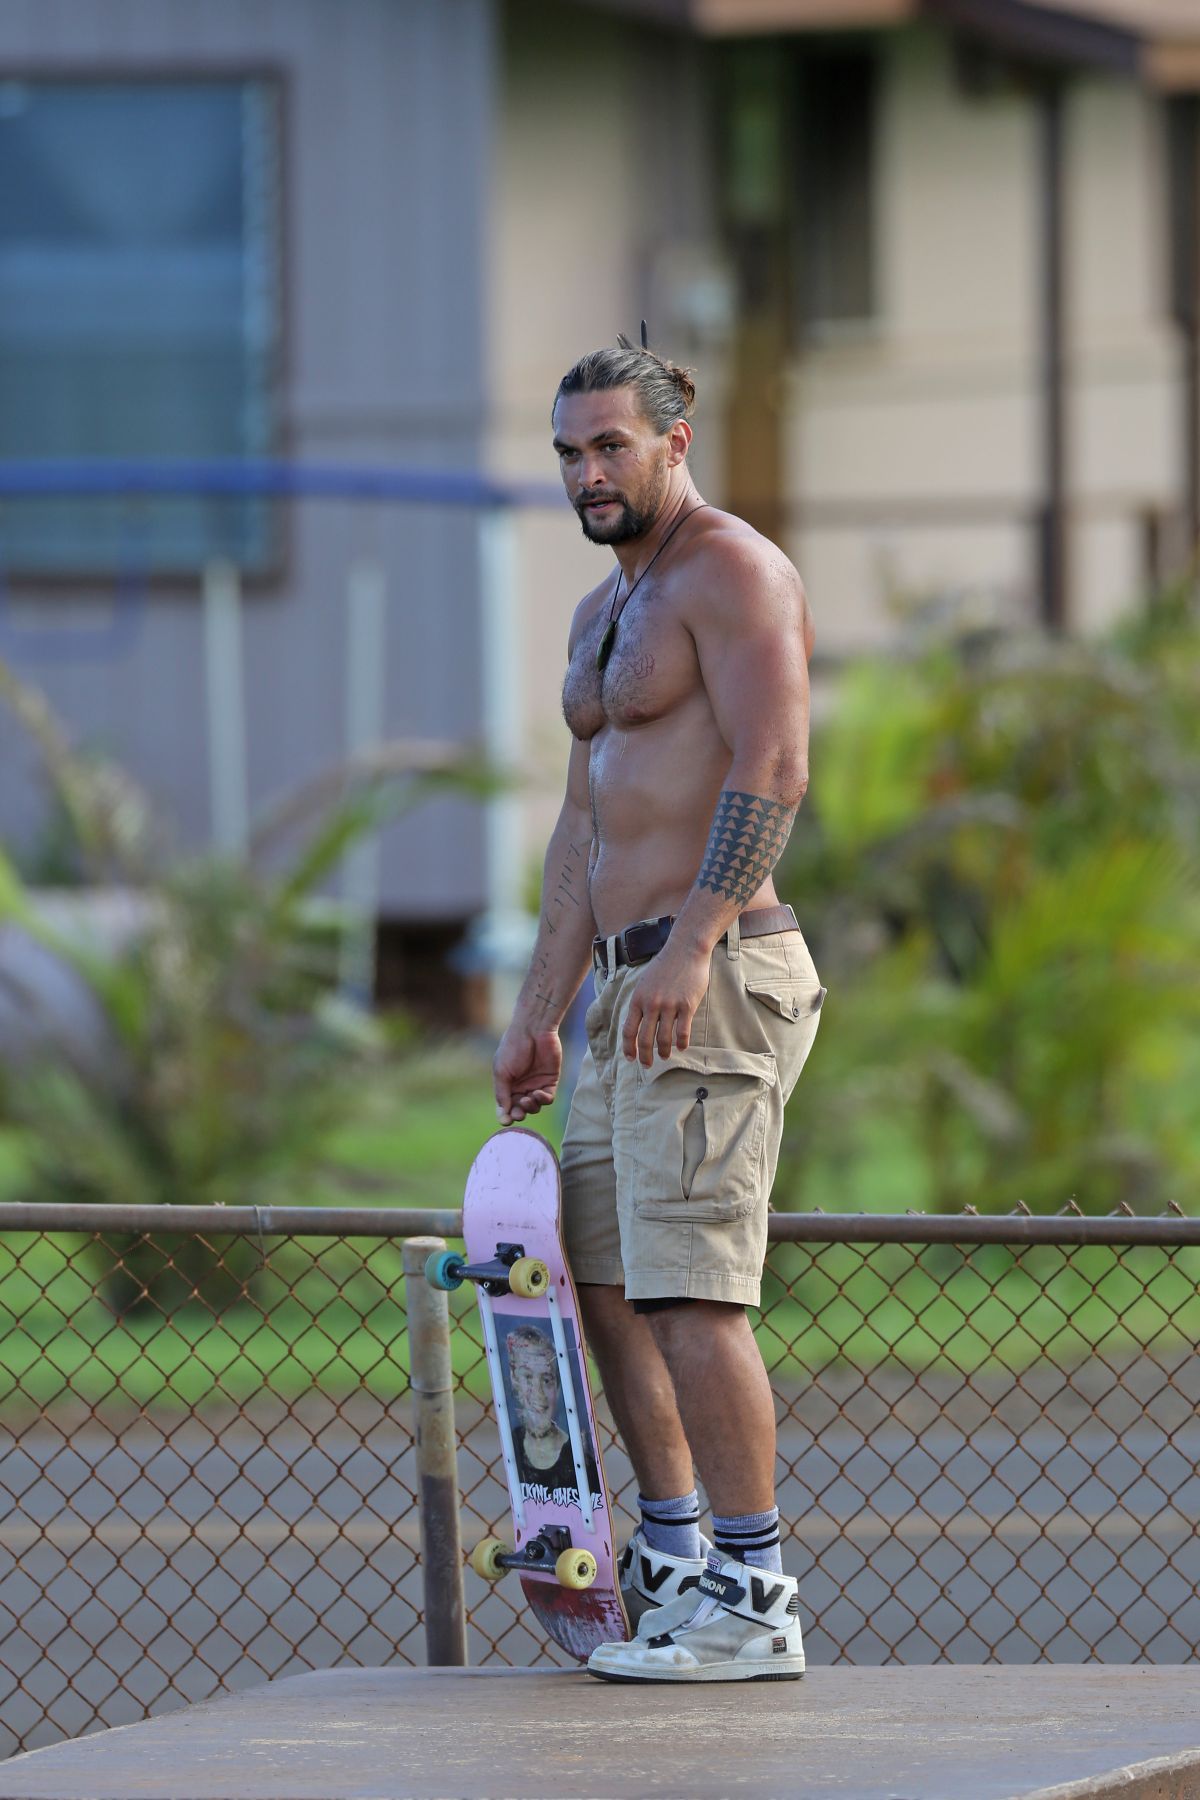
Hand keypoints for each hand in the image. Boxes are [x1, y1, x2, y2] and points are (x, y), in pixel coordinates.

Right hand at [493, 1025, 562, 1123]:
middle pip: (520, 1109)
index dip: (505, 1115)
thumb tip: (502, 1116)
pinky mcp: (550, 1081)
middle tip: (518, 1113)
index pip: (505, 1106)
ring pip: (534, 1107)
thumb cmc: (513, 1048)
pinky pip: (547, 1098)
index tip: (506, 1120)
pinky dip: (543, 1100)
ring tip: (527, 1099)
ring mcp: (536, 1084)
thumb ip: (502, 1094)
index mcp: (507, 1084)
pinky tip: (538, 1094)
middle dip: (519, 1113)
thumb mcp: (501, 1072)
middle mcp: (521, 1086)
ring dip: (530, 1107)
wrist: (533, 1029)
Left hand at [621, 942, 710, 1066]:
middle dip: (645, 1056)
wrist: (686, 949)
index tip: (631, 1058)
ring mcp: (670, 1005)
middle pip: (645, 1038)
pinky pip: (682, 1031)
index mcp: (638, 999)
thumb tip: (639, 1023)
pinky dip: (681, 1043)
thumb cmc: (666, 965)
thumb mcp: (645, 982)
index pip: (629, 1030)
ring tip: (665, 1056)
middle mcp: (651, 1004)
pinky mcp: (687, 1005)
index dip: (629, 1047)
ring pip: (664, 1038)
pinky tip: (681, 1047)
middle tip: (647, 1065)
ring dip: (664, 1051)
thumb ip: (642, 1002)